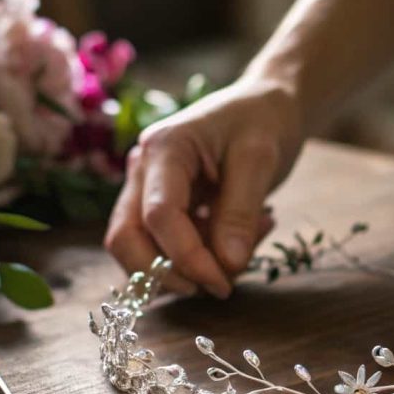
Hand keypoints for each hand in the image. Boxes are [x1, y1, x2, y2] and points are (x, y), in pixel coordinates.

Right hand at [104, 77, 303, 297]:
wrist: (267, 106)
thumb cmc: (263, 121)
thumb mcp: (260, 160)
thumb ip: (241, 212)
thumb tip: (227, 265)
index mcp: (163, 149)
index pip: (158, 216)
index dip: (186, 257)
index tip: (223, 282)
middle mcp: (143, 170)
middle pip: (126, 239)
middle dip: (166, 274)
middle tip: (218, 287)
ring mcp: (147, 191)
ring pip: (139, 250)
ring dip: (185, 269)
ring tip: (243, 248)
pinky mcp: (162, 210)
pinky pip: (166, 249)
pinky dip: (199, 259)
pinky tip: (239, 241)